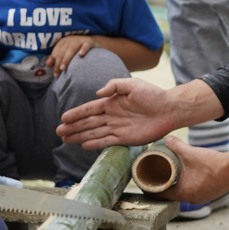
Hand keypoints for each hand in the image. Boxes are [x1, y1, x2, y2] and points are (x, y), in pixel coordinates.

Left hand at [47, 35, 97, 77]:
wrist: (93, 43)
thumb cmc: (77, 50)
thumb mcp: (66, 52)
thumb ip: (57, 58)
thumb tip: (48, 64)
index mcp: (63, 42)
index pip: (56, 52)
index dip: (54, 63)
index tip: (55, 74)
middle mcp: (70, 39)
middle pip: (62, 51)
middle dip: (59, 63)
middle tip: (58, 74)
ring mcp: (80, 40)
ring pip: (71, 48)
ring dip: (66, 58)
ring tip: (64, 68)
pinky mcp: (89, 41)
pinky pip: (86, 45)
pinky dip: (83, 49)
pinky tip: (81, 55)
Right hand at [56, 77, 175, 149]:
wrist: (169, 109)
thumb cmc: (152, 94)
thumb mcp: (133, 84)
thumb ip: (115, 85)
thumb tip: (98, 92)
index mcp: (112, 101)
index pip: (90, 108)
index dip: (77, 113)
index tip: (64, 118)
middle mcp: (112, 115)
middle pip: (88, 122)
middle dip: (73, 127)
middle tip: (59, 132)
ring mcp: (117, 127)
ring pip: (94, 133)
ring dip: (80, 136)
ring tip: (66, 140)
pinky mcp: (125, 138)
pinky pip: (106, 141)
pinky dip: (95, 144)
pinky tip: (83, 145)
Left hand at [154, 137, 228, 204]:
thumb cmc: (212, 163)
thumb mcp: (191, 153)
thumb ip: (176, 145)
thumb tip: (166, 139)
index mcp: (184, 193)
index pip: (162, 195)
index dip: (152, 188)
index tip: (145, 182)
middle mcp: (192, 199)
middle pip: (172, 194)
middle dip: (164, 185)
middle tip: (155, 175)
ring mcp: (203, 197)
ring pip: (184, 192)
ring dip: (177, 185)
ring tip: (170, 175)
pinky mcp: (210, 193)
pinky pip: (194, 190)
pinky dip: (188, 184)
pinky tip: (187, 176)